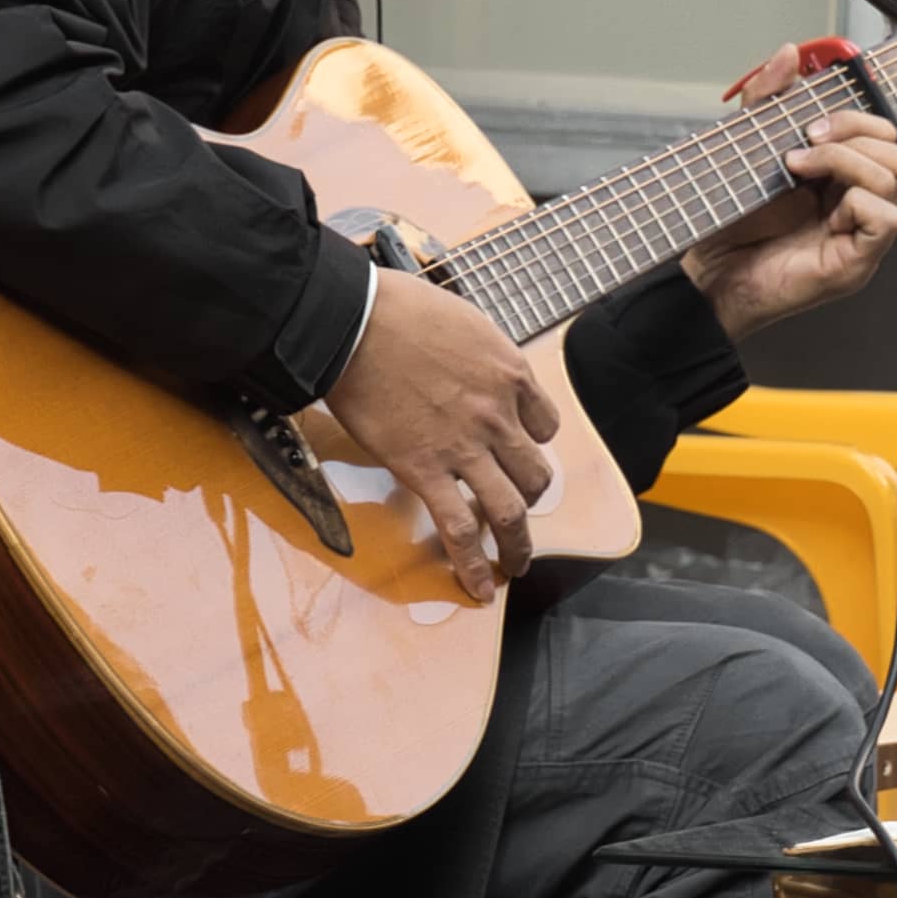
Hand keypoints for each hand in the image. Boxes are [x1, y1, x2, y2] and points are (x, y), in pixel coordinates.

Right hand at [321, 267, 560, 601]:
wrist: (351, 322)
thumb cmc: (396, 309)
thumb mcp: (460, 320)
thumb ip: (475, 354)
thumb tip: (464, 366)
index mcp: (509, 373)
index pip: (544, 423)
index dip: (531, 441)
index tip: (517, 449)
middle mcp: (498, 415)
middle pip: (536, 473)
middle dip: (530, 497)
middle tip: (519, 510)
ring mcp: (465, 447)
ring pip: (511, 509)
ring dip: (517, 544)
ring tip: (514, 565)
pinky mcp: (426, 471)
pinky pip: (461, 528)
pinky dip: (475, 565)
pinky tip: (480, 588)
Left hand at [682, 39, 896, 340]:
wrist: (707, 275)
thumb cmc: (729, 225)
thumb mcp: (745, 147)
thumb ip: (766, 98)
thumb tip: (789, 54)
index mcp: (842, 180)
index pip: (885, 135)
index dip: (856, 118)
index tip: (810, 125)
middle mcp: (858, 206)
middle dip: (856, 133)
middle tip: (805, 147)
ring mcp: (862, 236)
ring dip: (849, 162)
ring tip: (802, 173)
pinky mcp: (855, 263)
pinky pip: (888, 219)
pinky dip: (856, 203)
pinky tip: (823, 212)